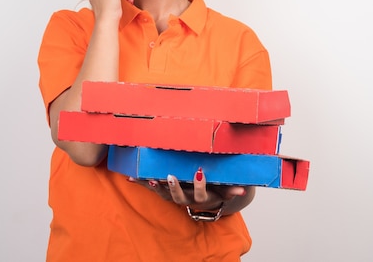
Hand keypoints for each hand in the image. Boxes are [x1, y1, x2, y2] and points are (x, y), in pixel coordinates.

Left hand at [129, 168, 249, 211]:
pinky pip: (151, 188)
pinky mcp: (164, 191)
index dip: (200, 186)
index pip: (201, 194)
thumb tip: (242, 191)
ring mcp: (173, 196)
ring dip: (155, 186)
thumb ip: (232, 190)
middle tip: (170, 176)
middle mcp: (186, 199)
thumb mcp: (224, 190)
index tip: (200, 173)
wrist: (203, 200)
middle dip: (174, 187)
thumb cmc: (214, 190)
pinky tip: (130, 177)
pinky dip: (140, 183)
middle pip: (179, 197)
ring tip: (148, 178)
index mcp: (201, 197)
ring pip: (163, 194)